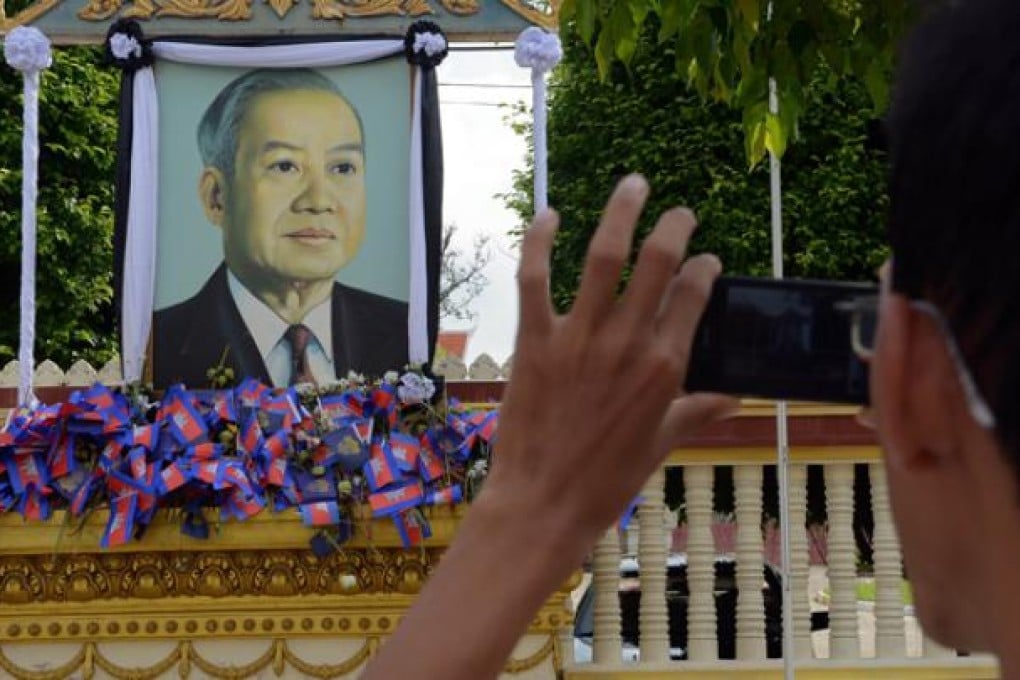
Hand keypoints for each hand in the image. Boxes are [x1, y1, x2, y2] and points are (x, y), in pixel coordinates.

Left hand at [481, 174, 737, 565]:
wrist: (544, 501)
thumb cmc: (606, 479)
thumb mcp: (661, 444)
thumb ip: (696, 411)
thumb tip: (734, 397)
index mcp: (664, 366)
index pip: (694, 295)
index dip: (704, 268)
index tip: (706, 259)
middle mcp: (626, 342)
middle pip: (657, 263)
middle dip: (674, 226)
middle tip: (680, 211)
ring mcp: (579, 337)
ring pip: (603, 257)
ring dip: (621, 213)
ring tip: (634, 184)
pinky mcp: (535, 340)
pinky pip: (535, 279)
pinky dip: (539, 242)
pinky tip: (548, 215)